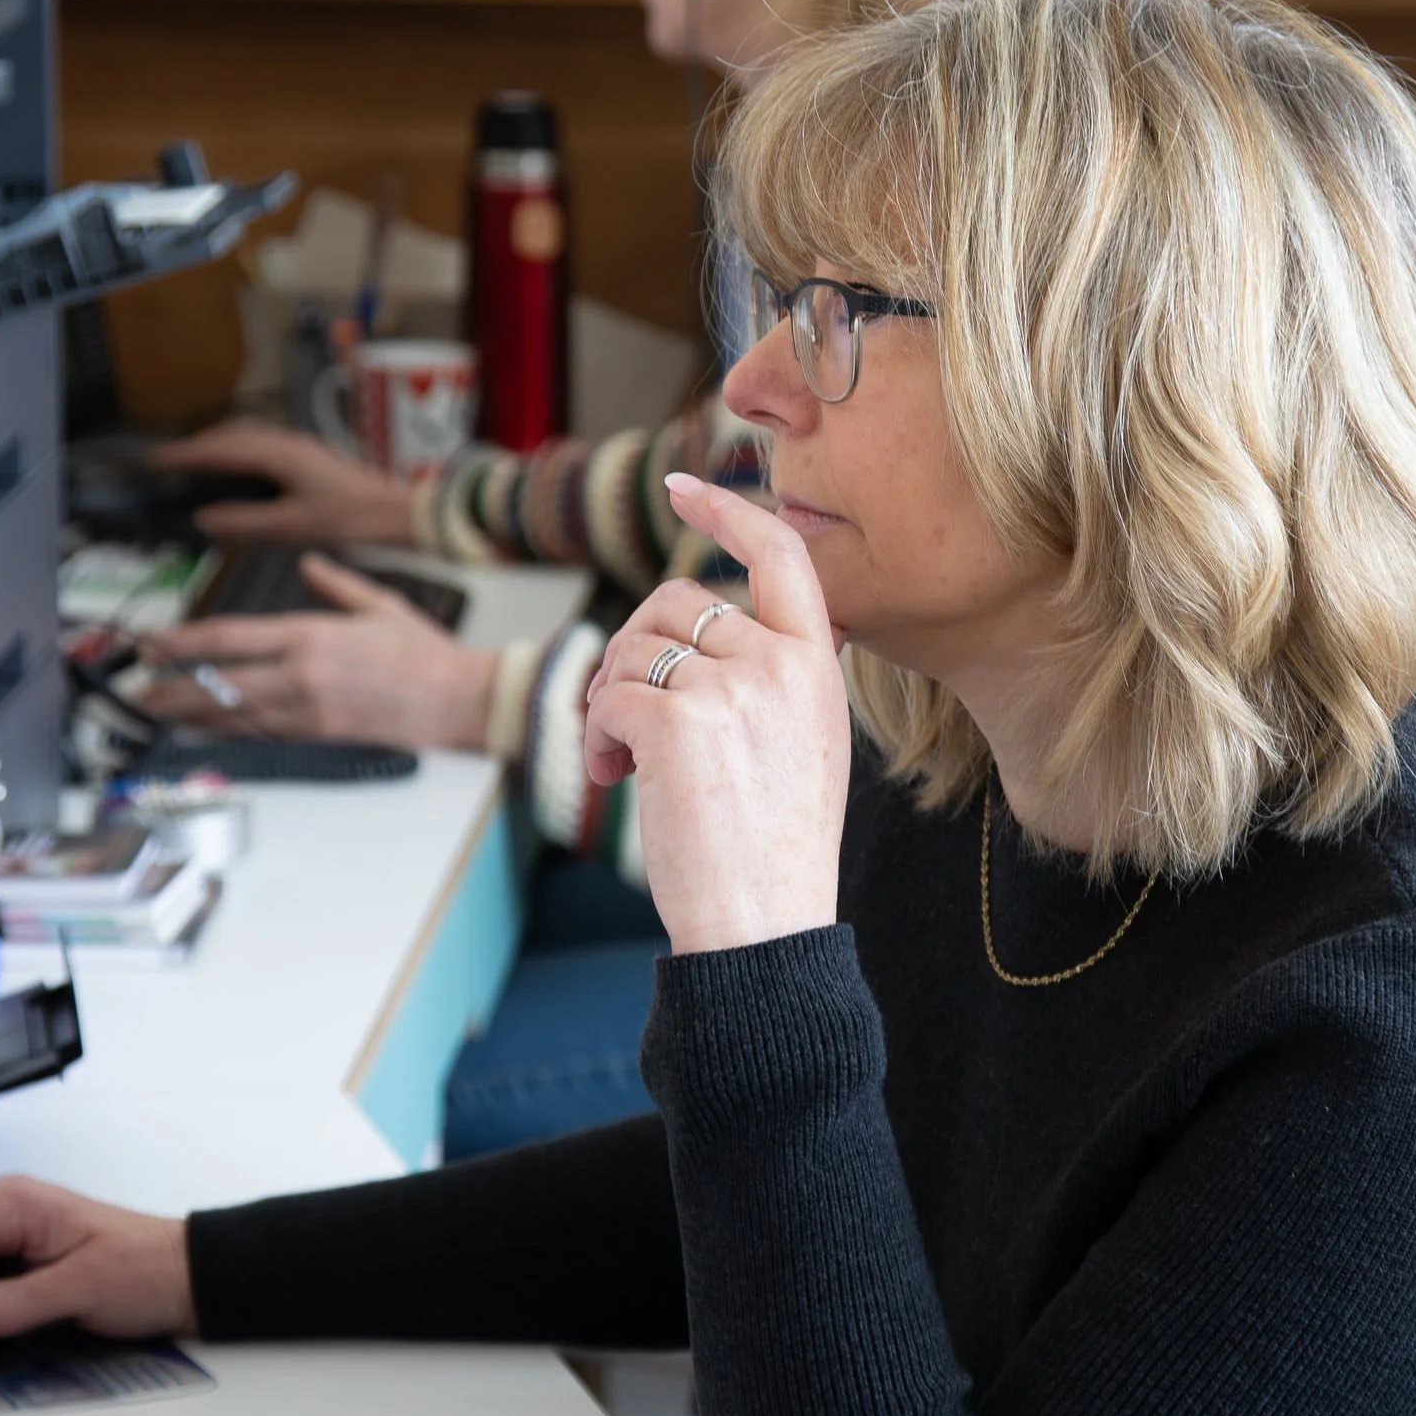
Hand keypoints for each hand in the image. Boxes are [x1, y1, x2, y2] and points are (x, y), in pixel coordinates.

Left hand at [139, 554, 496, 749]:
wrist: (456, 701)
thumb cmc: (425, 652)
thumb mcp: (380, 603)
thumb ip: (336, 583)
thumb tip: (309, 563)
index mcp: (310, 636)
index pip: (229, 638)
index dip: (183, 643)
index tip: (153, 645)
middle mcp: (299, 676)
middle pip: (218, 685)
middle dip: (172, 689)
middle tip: (138, 691)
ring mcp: (306, 712)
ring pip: (232, 716)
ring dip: (190, 716)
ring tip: (157, 712)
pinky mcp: (317, 737)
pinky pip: (261, 734)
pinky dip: (227, 732)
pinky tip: (205, 731)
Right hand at [153, 421, 415, 546]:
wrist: (400, 515)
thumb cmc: (353, 520)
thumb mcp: (293, 527)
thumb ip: (245, 523)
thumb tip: (205, 519)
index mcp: (280, 454)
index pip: (220, 449)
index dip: (185, 454)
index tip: (156, 460)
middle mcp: (289, 442)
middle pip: (232, 433)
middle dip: (198, 444)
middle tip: (171, 460)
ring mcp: (302, 446)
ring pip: (249, 435)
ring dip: (220, 443)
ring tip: (198, 460)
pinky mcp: (312, 456)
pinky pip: (264, 443)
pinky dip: (241, 450)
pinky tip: (241, 468)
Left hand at [582, 475, 849, 954]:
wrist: (764, 925)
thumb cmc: (773, 850)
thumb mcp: (803, 745)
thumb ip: (771, 680)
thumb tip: (703, 633)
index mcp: (819, 667)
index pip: (781, 556)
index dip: (728, 513)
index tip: (684, 490)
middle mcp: (781, 666)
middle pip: (680, 603)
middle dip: (635, 647)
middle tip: (622, 711)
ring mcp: (731, 690)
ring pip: (636, 646)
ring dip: (609, 695)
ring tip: (619, 757)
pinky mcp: (676, 723)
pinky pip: (610, 694)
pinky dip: (597, 733)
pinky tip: (613, 776)